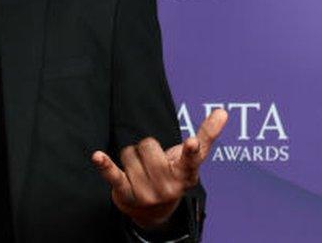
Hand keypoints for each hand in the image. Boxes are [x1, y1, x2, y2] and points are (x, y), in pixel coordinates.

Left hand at [91, 108, 227, 230]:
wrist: (153, 211)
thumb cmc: (173, 175)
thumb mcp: (191, 160)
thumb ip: (206, 136)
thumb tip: (223, 112)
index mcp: (186, 174)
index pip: (190, 160)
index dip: (190, 150)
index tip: (191, 142)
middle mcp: (168, 186)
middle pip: (148, 146)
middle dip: (146, 148)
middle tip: (151, 162)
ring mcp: (146, 192)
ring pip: (129, 152)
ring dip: (131, 156)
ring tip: (139, 170)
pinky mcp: (125, 193)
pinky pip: (113, 175)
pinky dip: (105, 165)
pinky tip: (98, 156)